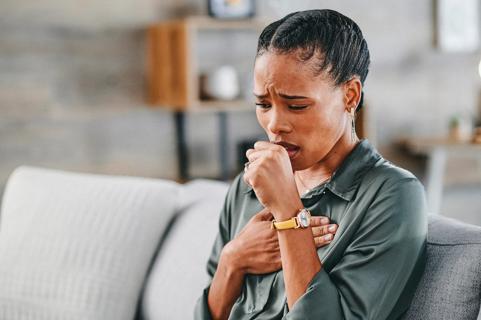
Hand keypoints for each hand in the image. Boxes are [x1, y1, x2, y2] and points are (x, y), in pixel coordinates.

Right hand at [222, 208, 337, 274]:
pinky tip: (318, 254)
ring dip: (319, 241)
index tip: (325, 218)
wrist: (237, 257)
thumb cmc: (247, 237)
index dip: (313, 219)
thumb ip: (269, 212)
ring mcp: (280, 250)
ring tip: (332, 236)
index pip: (298, 221)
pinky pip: (296, 259)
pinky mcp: (279, 263)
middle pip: (304, 232)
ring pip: (303, 245)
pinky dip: (308, 256)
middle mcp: (280, 237)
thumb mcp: (256, 220)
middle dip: (321, 229)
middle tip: (334, 226)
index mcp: (275, 225)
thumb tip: (279, 202)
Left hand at [243, 141, 299, 217]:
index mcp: (279, 150)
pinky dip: (251, 183)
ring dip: (254, 175)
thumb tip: (248, 152)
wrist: (287, 202)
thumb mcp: (281, 164)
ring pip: (247, 167)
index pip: (257, 145)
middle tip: (269, 177)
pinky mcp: (255, 174)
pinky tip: (263, 187)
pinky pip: (245, 177)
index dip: (259, 157)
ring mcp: (263, 164)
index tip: (270, 168)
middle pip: (250, 154)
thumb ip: (267, 155)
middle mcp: (271, 154)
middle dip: (255, 166)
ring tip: (267, 182)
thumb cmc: (283, 185)